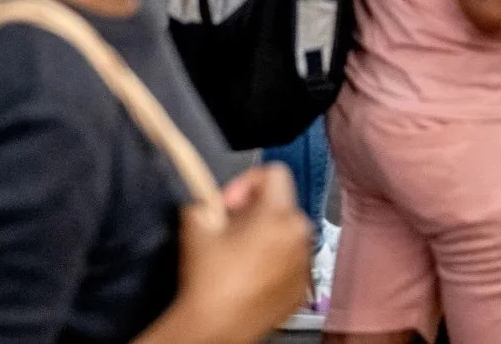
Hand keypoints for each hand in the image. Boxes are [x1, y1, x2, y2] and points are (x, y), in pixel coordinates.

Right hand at [159, 165, 311, 342]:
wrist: (215, 328)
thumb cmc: (208, 279)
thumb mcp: (195, 223)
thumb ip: (205, 199)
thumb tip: (210, 200)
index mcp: (279, 215)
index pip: (275, 172)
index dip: (246, 182)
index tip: (229, 204)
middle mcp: (300, 236)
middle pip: (280, 205)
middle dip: (254, 211)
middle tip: (229, 229)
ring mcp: (304, 265)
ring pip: (287, 234)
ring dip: (265, 237)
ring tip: (237, 256)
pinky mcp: (301, 289)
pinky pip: (291, 262)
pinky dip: (273, 262)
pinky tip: (249, 276)